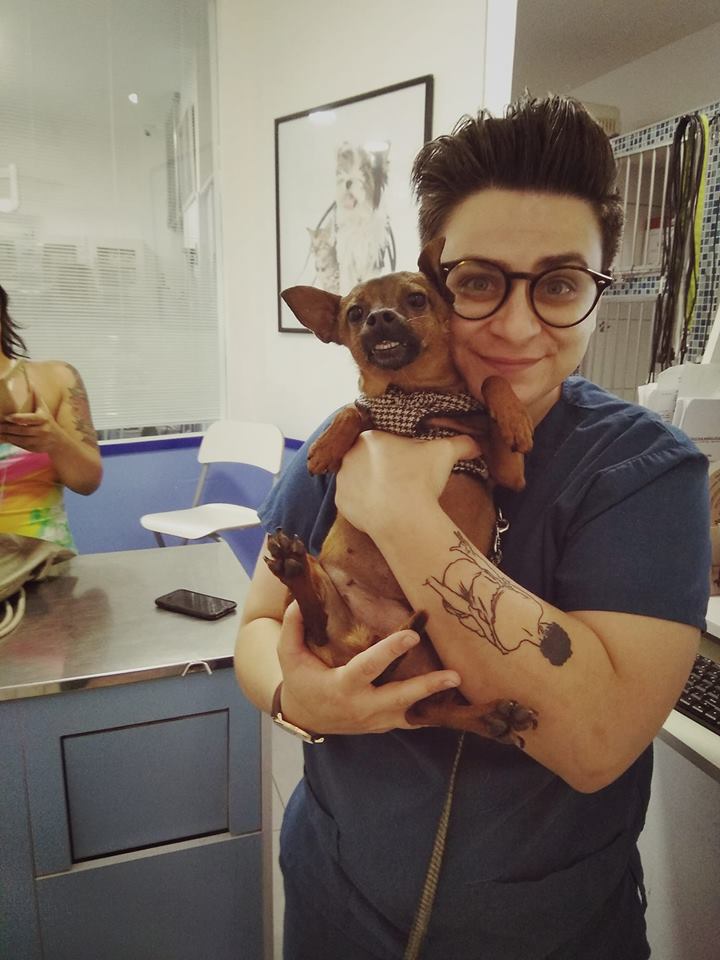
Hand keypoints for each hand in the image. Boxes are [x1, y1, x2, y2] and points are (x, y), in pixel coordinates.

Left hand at [1, 391, 62, 453]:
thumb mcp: (45, 409)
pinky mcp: (35, 448)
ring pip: (20, 439)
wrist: (59, 441)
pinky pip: (21, 445)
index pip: (30, 419)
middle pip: (22, 430)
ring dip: (8, 436)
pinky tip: (4, 438)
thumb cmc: (48, 421)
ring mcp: (39, 441)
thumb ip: (37, 398)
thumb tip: (31, 383)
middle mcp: (42, 430)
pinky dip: (12, 442)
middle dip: (8, 428)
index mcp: (44, 419)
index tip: (7, 417)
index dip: (18, 418)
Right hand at [277, 602, 460, 734]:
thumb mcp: (288, 655)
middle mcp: (362, 706)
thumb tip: (301, 599)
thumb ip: (294, 627)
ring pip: (413, 712)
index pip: (369, 667)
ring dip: (437, 699)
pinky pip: (413, 720)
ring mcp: (376, 720)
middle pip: (400, 697)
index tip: (412, 635)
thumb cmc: (300, 680)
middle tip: (454, 675)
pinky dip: (433, 712)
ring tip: (461, 684)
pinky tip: (455, 702)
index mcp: (341, 686)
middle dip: (428, 686)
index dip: (390, 651)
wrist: (305, 717)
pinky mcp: (385, 724)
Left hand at [335, 430, 480, 536]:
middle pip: (366, 459)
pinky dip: (364, 505)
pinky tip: (380, 510)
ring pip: (357, 480)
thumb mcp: (445, 453)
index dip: (394, 452)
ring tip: (391, 498)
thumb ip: (462, 443)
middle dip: (380, 469)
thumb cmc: (421, 479)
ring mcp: (342, 480)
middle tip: (400, 482)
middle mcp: (349, 455)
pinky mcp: (340, 503)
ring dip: (370, 486)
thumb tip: (478, 444)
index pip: (380, 441)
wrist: (402, 517)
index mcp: (369, 437)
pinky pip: (352, 501)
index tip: (407, 465)